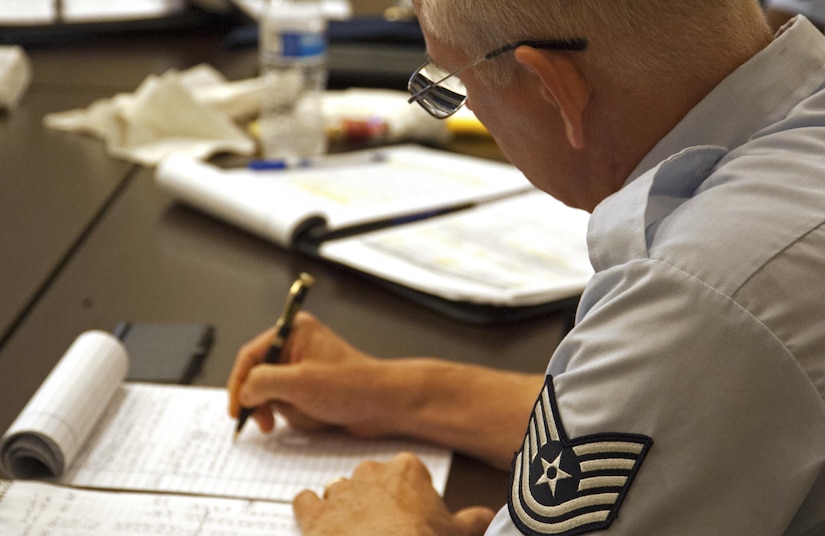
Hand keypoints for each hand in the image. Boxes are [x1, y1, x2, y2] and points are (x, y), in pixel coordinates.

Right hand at [227, 311, 389, 436]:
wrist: (385, 405)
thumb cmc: (354, 385)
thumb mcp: (299, 383)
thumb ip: (263, 383)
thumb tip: (243, 392)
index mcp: (294, 331)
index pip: (251, 355)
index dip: (239, 383)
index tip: (236, 408)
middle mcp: (297, 347)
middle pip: (259, 378)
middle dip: (267, 402)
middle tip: (267, 421)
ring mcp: (305, 370)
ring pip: (274, 397)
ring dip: (289, 412)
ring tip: (312, 411)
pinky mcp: (312, 390)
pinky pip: (290, 407)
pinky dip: (301, 417)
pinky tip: (320, 416)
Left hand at [293, 452, 495, 535]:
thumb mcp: (459, 533)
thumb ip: (474, 519)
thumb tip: (487, 516)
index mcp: (407, 470)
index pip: (408, 472)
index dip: (410, 495)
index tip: (414, 514)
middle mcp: (370, 473)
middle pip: (371, 478)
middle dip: (375, 498)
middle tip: (386, 527)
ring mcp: (340, 492)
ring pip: (338, 489)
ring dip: (344, 507)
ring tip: (354, 532)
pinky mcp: (313, 514)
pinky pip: (306, 503)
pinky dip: (310, 513)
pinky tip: (321, 527)